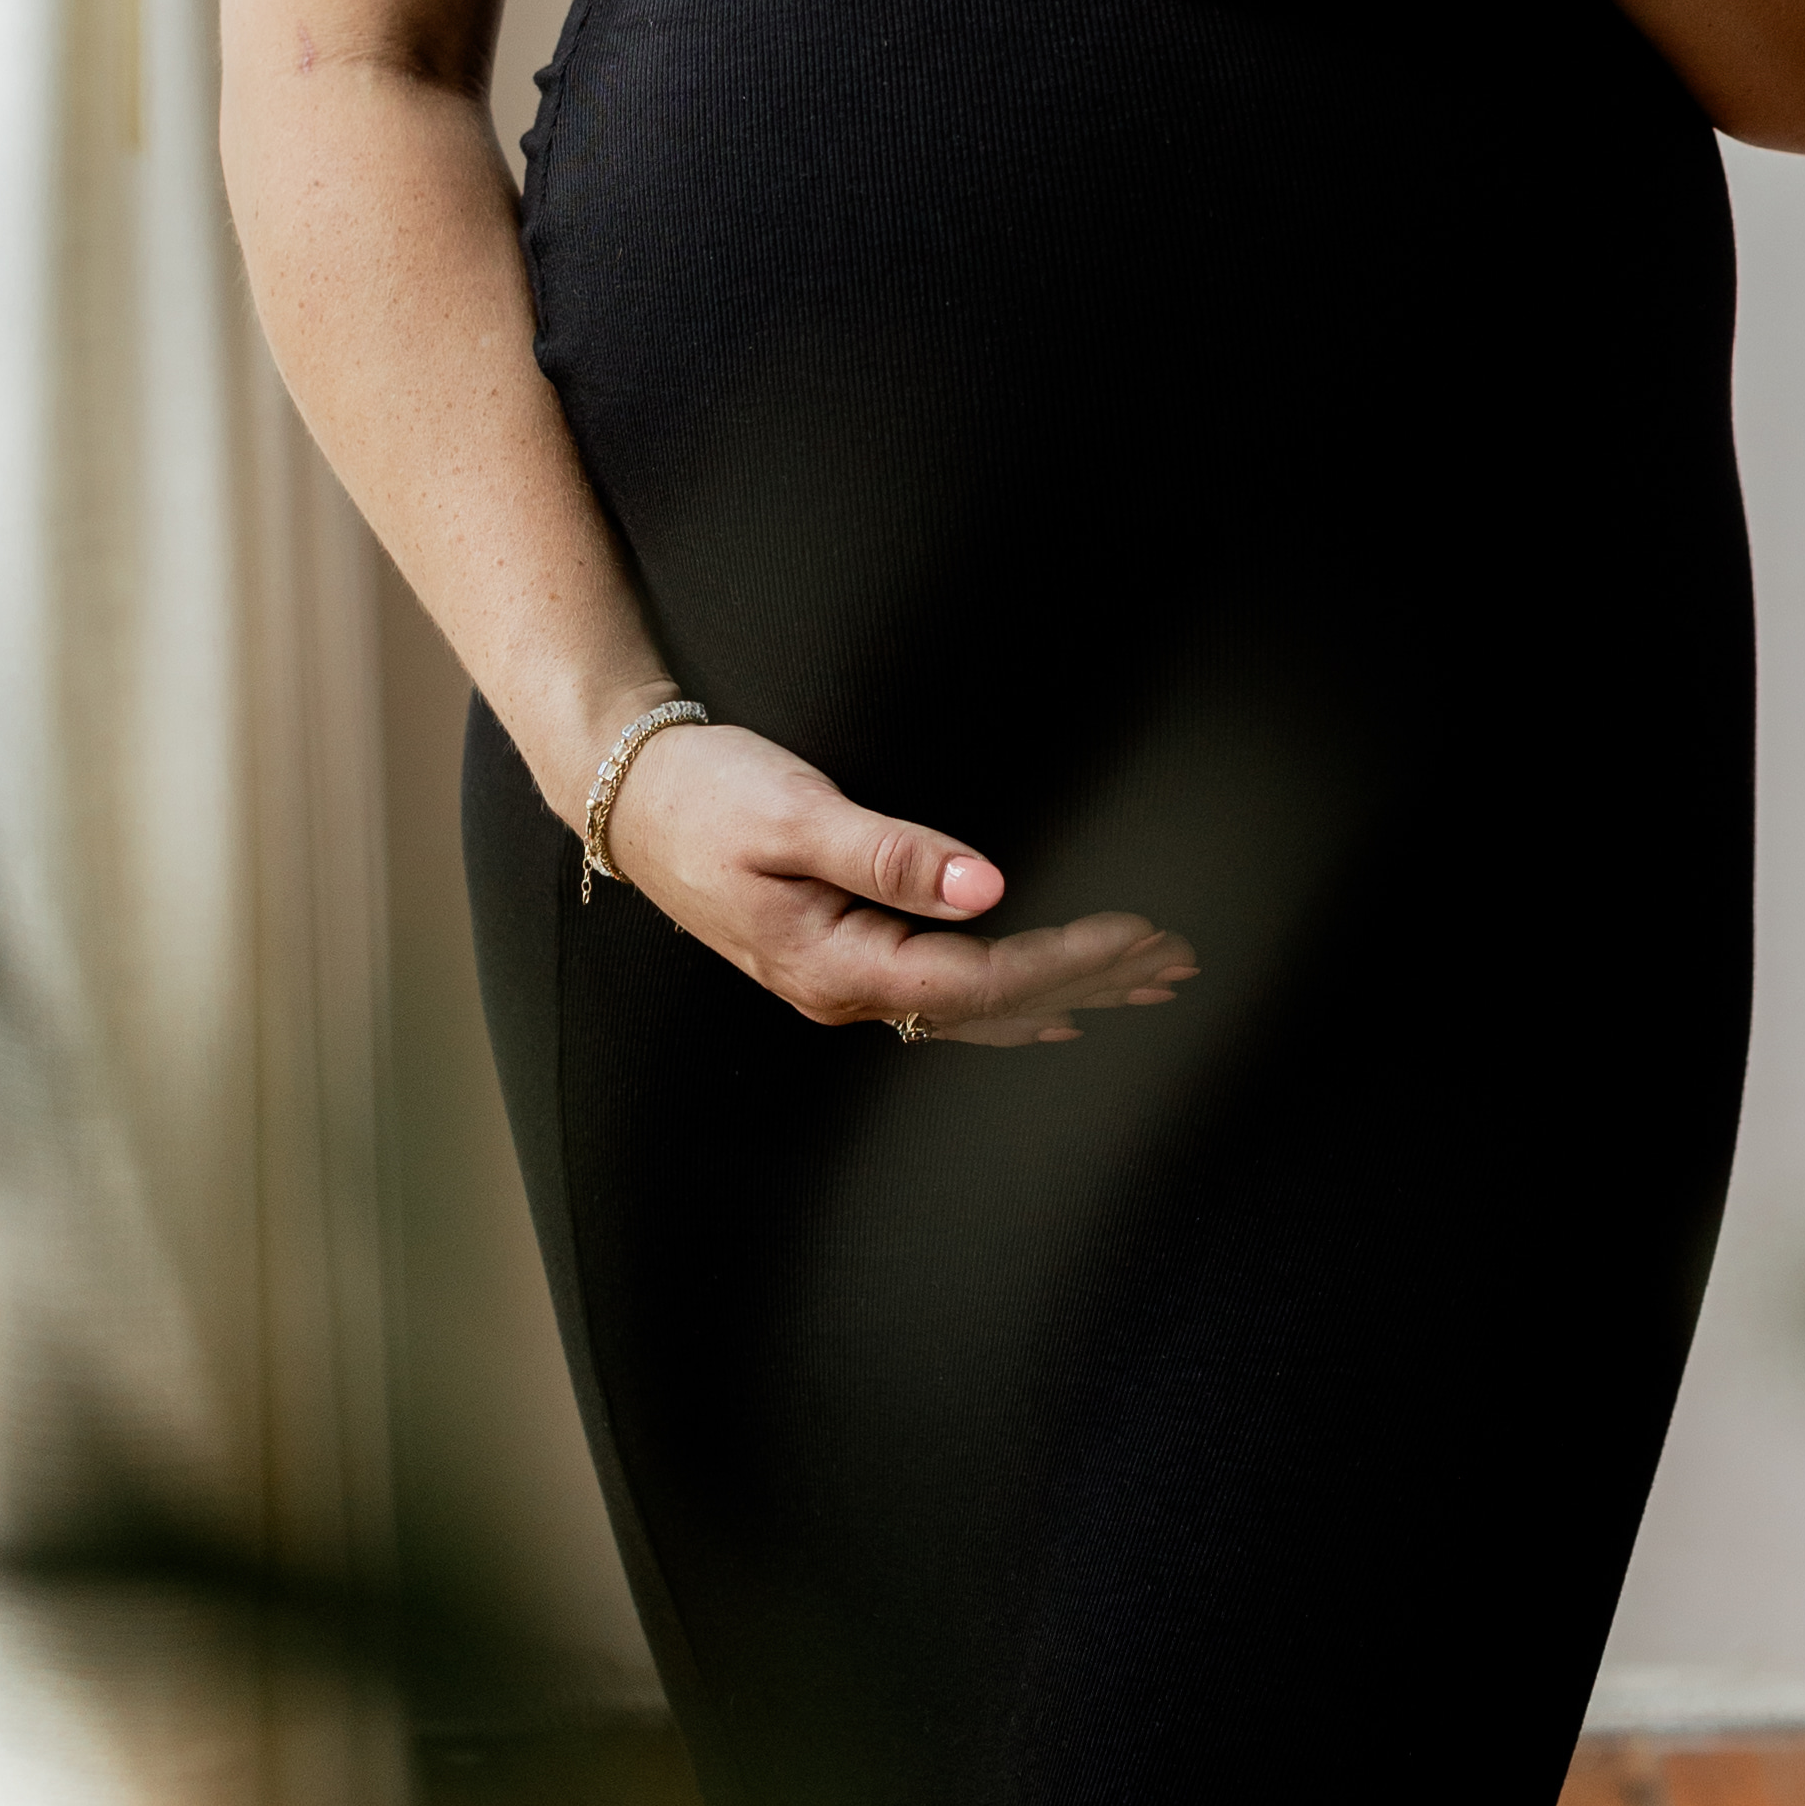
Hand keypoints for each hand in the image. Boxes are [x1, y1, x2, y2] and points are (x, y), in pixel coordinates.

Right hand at [599, 721, 1195, 1043]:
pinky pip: (946, 993)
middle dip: (1087, 983)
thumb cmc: (707, 795)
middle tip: (1176, 964)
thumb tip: (988, 887)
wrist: (628, 798)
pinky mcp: (841, 955)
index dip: (1064, 960)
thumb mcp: (797, 815)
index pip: (979, 980)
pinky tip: (1053, 1009)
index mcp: (836, 965)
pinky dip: (1013, 996)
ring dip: (1062, 991)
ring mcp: (841, 980)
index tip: (1136, 936)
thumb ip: (892, 855)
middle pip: (989, 1006)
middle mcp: (843, 991)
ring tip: (1143, 984)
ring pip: (973, 1005)